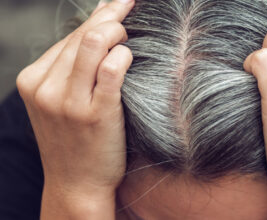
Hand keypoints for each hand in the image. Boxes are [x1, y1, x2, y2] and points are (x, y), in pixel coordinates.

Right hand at [16, 0, 134, 218]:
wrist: (77, 184)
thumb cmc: (74, 140)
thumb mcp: (60, 101)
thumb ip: (72, 65)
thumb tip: (99, 25)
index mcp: (33, 80)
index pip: (71, 36)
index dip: (99, 17)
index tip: (118, 5)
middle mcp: (46, 87)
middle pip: (83, 35)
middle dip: (112, 17)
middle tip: (129, 13)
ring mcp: (69, 101)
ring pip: (95, 43)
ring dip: (118, 31)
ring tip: (129, 36)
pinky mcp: (95, 114)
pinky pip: (113, 68)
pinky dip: (125, 55)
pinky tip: (131, 57)